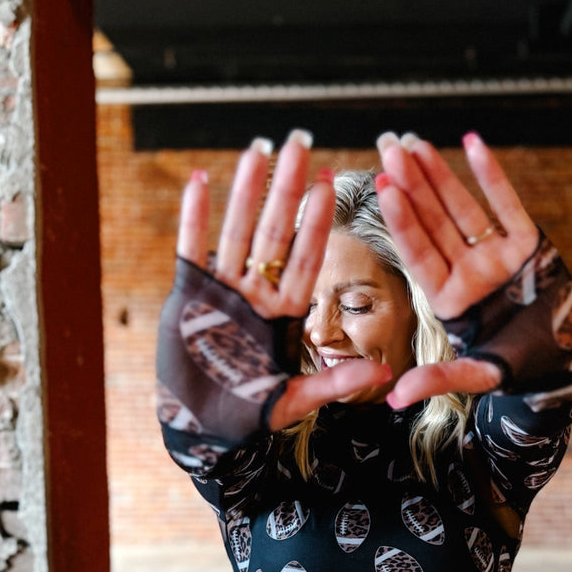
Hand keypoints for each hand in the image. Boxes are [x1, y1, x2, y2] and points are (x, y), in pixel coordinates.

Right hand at [175, 130, 391, 428]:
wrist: (201, 429)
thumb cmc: (247, 417)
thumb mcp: (296, 399)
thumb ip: (334, 381)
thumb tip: (383, 376)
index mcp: (284, 313)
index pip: (305, 258)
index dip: (316, 221)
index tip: (329, 182)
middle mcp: (255, 294)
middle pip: (274, 232)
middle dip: (285, 188)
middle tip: (299, 141)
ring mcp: (222, 291)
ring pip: (236, 231)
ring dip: (245, 190)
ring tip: (257, 149)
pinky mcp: (188, 294)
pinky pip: (191, 248)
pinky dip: (194, 216)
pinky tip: (199, 179)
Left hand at [374, 132, 540, 407]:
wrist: (564, 361)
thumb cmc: (519, 370)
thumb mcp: (477, 376)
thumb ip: (437, 379)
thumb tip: (393, 399)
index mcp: (449, 299)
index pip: (420, 254)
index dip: (404, 222)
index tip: (385, 189)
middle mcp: (466, 272)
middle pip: (433, 223)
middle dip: (412, 187)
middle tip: (388, 148)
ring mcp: (494, 255)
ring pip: (461, 208)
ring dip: (439, 175)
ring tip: (413, 142)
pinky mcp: (525, 243)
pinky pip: (506, 204)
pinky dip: (491, 175)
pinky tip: (472, 143)